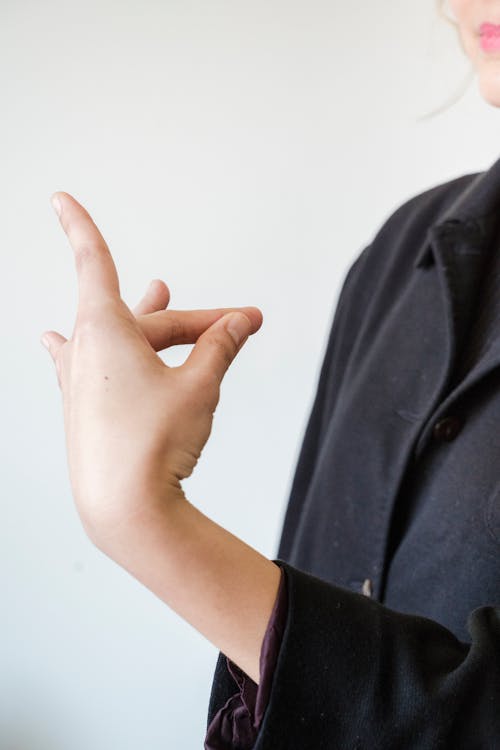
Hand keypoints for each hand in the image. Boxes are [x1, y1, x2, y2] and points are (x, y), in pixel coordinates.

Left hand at [42, 191, 262, 540]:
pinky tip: (55, 340)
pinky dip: (95, 348)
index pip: (92, 262)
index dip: (79, 225)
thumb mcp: (200, 386)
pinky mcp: (85, 409)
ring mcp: (80, 382)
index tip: (58, 197)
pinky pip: (92, 365)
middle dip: (196, 322)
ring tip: (162, 294)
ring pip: (126, 341)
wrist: (124, 508)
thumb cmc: (157, 442)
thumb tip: (238, 323)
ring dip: (154, 326)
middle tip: (241, 325)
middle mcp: (85, 350)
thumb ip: (219, 348)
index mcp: (105, 330)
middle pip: (147, 320)